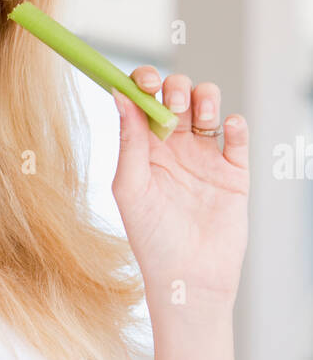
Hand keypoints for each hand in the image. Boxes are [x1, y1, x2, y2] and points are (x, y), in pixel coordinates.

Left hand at [111, 70, 248, 311]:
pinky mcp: (234, 172)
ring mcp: (205, 158)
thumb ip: (129, 142)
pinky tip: (228, 128)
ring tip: (200, 112)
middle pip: (177, 97)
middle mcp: (173, 149)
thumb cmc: (151, 240)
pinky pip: (237, 137)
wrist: (190, 278)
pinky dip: (235, 124)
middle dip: (176, 86)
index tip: (145, 81)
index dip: (143, 83)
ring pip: (208, 108)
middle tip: (173, 100)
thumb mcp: (131, 189)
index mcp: (143, 150)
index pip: (142, 103)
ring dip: (206, 97)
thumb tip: (121, 95)